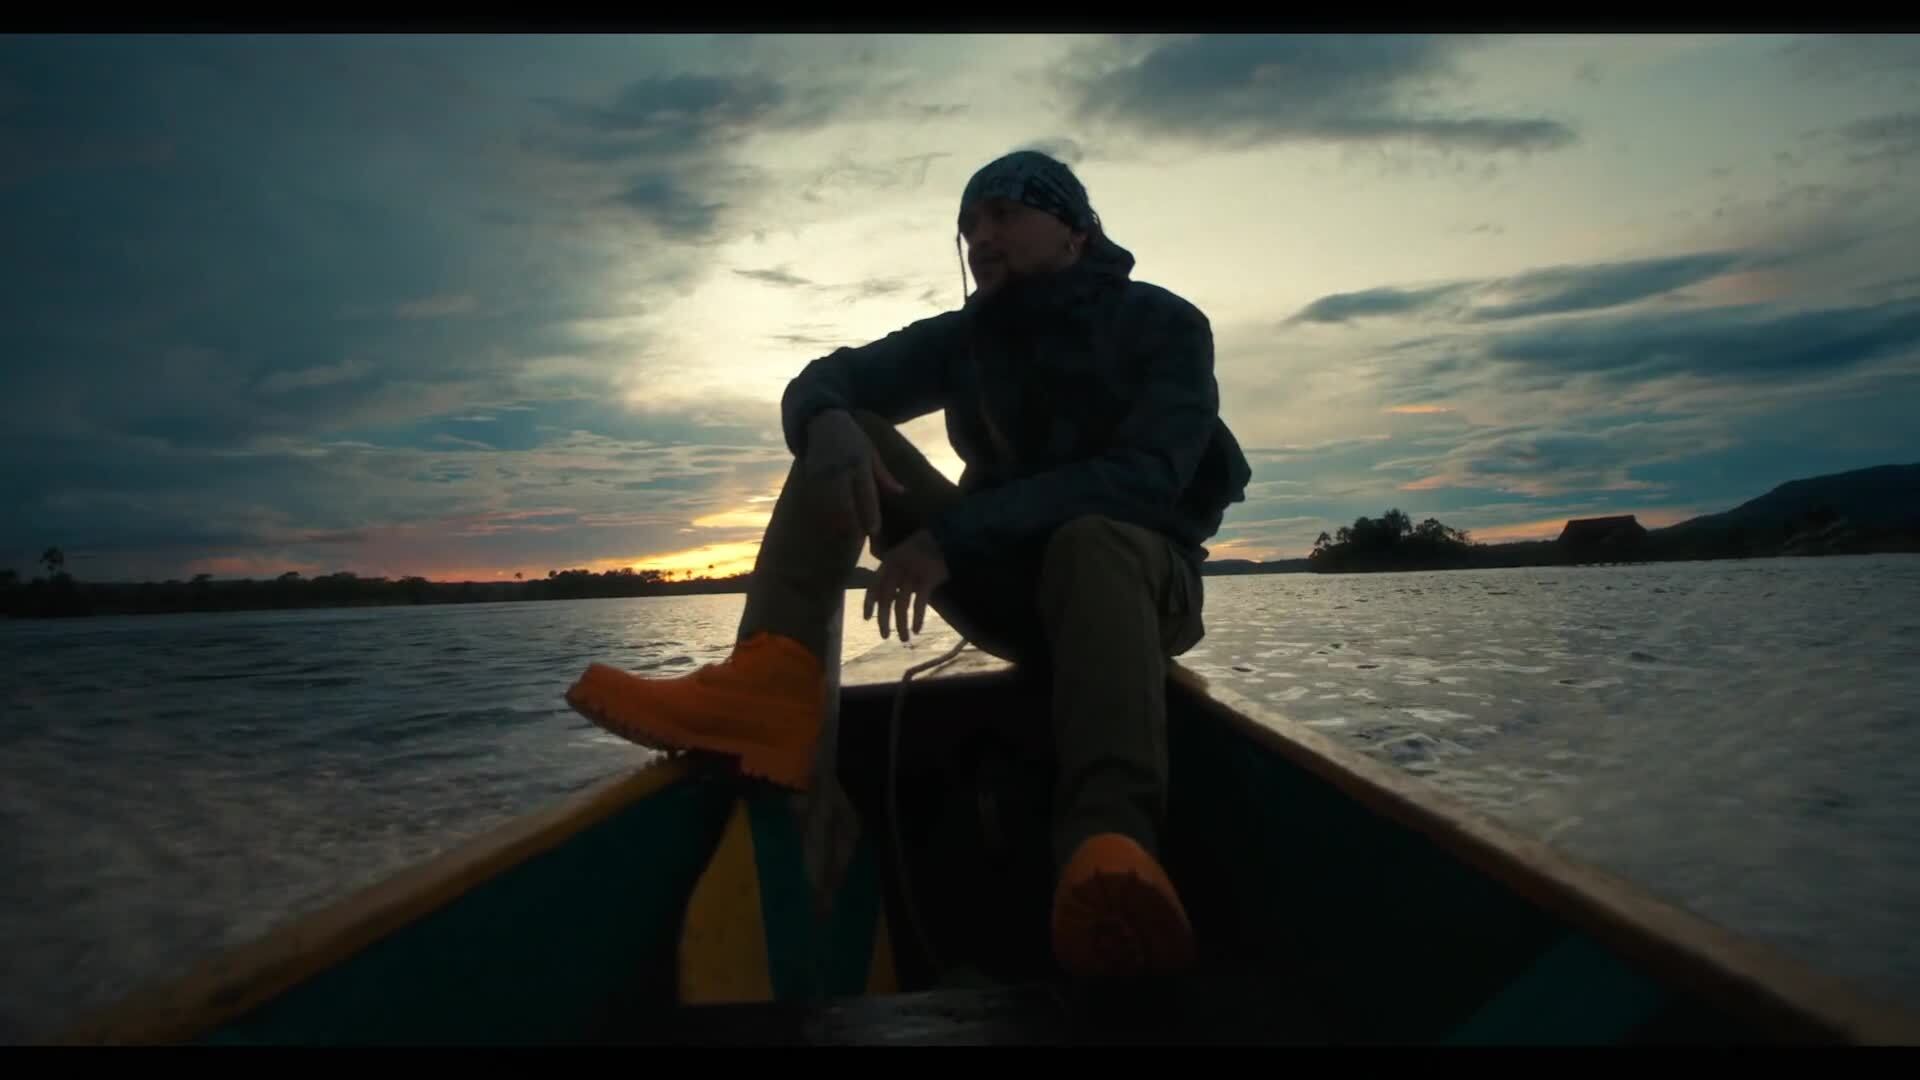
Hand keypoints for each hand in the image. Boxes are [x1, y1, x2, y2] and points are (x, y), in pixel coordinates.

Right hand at [804, 410, 904, 539]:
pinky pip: (817, 500)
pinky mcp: (809, 476)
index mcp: (859, 462)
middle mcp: (840, 468)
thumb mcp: (872, 453)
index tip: (874, 531)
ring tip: (845, 534)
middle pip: (845, 503)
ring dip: (837, 521)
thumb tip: (903, 493)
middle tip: (859, 537)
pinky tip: (830, 522)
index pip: (865, 492)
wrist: (823, 422)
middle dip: (852, 524)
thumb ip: (884, 476)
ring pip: (828, 505)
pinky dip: (824, 513)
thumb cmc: (853, 439)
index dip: (869, 513)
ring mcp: (822, 472)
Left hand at [865, 529, 948, 642]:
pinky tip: (917, 629)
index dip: (869, 603)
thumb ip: (894, 574)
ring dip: (901, 624)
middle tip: (884, 636)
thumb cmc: (925, 549)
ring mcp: (913, 572)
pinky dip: (917, 618)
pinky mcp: (928, 577)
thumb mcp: (904, 557)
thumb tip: (886, 599)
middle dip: (883, 619)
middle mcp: (898, 567)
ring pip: (902, 604)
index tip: (867, 619)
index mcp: (889, 561)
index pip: (874, 585)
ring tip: (904, 638)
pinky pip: (919, 602)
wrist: (947, 537)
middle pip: (886, 598)